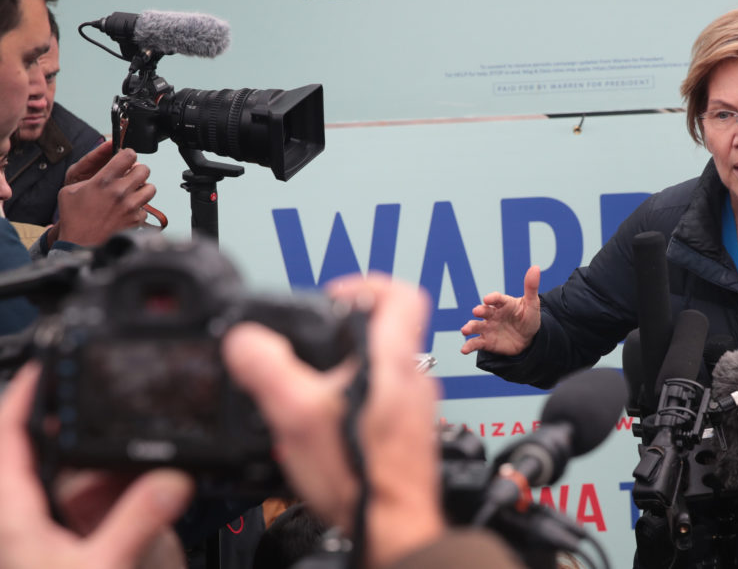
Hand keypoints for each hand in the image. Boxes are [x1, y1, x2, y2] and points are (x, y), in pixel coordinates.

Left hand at [0, 364, 193, 568]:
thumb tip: (172, 476)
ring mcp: (54, 532)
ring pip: (66, 473)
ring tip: (118, 418)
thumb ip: (138, 520)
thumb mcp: (107, 568)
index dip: (22, 399)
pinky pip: (90, 497)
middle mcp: (32, 520)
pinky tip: (139, 471)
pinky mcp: (78, 544)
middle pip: (36, 449)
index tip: (42, 367)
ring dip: (90, 444)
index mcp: (18, 519)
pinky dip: (111, 475)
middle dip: (63, 412)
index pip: (9, 442)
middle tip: (92, 382)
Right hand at [54, 147, 154, 246]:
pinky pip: (146, 209)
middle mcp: (120, 191)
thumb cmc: (74, 218)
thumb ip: (90, 177)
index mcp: (104, 180)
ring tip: (131, 194)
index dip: (128, 155)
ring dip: (142, 189)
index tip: (126, 159)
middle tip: (130, 177)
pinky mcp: (137, 219)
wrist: (79, 244)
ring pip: (151, 188)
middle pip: (144, 170)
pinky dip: (138, 209)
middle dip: (138, 171)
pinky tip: (126, 212)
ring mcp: (131, 206)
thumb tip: (107, 171)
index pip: (128, 155)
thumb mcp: (70, 190)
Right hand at [223, 274, 444, 567]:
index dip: (364, 284)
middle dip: (343, 333)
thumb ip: (268, 369)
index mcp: (392, 360)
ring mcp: (416, 409)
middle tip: (311, 346)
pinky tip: (330, 426)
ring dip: (348, 371)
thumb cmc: (360, 478)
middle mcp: (413, 380)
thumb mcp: (297, 415)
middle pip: (387, 331)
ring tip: (313, 389)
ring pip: (383, 369)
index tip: (333, 296)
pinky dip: (356, 403)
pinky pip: (383, 402)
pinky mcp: (409, 436)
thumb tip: (245, 340)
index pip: (400, 294)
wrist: (393, 530)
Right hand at [459, 265, 541, 355]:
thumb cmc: (528, 318)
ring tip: (465, 330)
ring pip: (476, 326)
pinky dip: (469, 346)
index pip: (497, 298)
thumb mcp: (532, 304)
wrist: (528, 339)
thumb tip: (535, 267)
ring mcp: (488, 327)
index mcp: (503, 303)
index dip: (492, 298)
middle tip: (477, 311)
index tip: (487, 299)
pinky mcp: (486, 341)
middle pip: (484, 311)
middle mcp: (493, 314)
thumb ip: (531, 287)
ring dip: (470, 327)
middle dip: (480, 311)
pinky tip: (464, 349)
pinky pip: (476, 343)